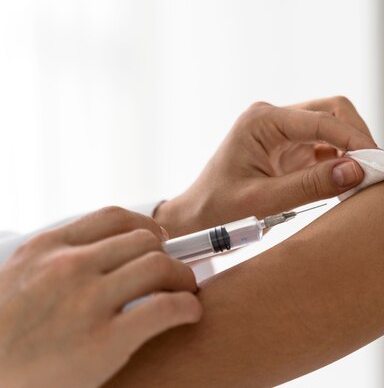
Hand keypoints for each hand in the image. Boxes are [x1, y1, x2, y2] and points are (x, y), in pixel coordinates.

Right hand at [0, 207, 201, 387]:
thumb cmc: (4, 333)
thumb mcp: (19, 278)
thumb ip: (58, 259)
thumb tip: (109, 252)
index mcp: (47, 248)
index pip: (114, 217)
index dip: (147, 226)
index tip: (160, 240)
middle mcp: (69, 267)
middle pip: (144, 240)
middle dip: (168, 254)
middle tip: (174, 273)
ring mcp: (87, 302)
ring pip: (160, 266)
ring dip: (183, 277)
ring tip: (185, 291)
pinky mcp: (104, 341)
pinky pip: (166, 307)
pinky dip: (187, 307)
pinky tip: (189, 313)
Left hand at [155, 96, 377, 236]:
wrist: (195, 220)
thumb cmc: (217, 211)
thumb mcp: (262, 203)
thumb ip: (309, 186)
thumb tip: (357, 171)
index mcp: (262, 121)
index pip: (323, 119)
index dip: (355, 140)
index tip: (379, 164)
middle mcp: (274, 119)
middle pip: (334, 112)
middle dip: (359, 138)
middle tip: (377, 171)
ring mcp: (284, 132)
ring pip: (334, 127)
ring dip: (353, 150)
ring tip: (365, 180)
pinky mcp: (290, 148)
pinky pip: (327, 147)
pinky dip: (343, 162)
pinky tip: (348, 184)